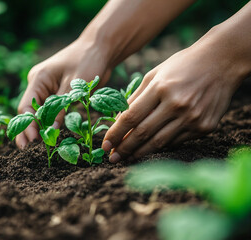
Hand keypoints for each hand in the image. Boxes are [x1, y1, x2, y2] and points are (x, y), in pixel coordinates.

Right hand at [16, 39, 111, 147]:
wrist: (100, 48)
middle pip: (29, 111)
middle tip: (26, 149)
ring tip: (37, 146)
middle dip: (29, 129)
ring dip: (40, 127)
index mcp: (39, 78)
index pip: (26, 106)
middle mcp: (39, 84)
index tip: (31, 141)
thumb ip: (61, 107)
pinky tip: (50, 134)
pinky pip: (51, 109)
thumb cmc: (88, 61)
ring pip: (40, 112)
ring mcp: (48, 88)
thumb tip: (51, 129)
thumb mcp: (75, 85)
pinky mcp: (58, 92)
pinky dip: (50, 121)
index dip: (27, 125)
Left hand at [102, 34, 244, 161]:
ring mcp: (192, 117)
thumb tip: (118, 120)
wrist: (222, 62)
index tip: (105, 145)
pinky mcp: (204, 127)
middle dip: (124, 148)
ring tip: (127, 158)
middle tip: (112, 158)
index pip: (131, 117)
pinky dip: (161, 146)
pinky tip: (150, 149)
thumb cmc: (182, 65)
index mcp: (161, 88)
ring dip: (140, 153)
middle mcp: (177, 104)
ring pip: (159, 143)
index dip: (115, 134)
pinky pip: (177, 142)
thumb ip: (136, 97)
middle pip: (143, 133)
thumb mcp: (155, 74)